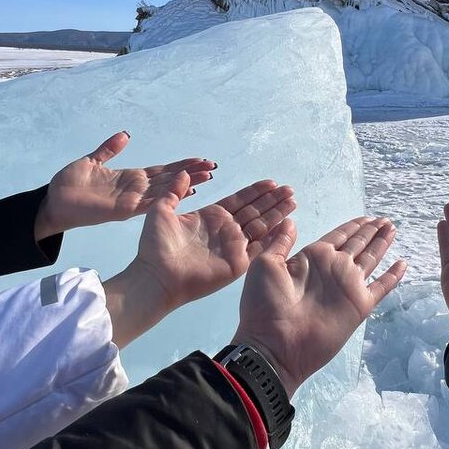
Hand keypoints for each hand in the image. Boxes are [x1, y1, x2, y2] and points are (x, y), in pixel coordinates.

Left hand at [35, 131, 215, 239]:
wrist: (52, 202)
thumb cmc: (70, 184)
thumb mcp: (92, 161)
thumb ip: (109, 149)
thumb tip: (126, 134)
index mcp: (130, 178)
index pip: (161, 171)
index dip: (180, 166)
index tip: (199, 159)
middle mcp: (135, 190)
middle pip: (169, 180)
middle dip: (191, 173)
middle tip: (212, 166)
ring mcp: (131, 200)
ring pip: (165, 191)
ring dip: (185, 184)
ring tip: (206, 176)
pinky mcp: (122, 210)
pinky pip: (148, 203)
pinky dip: (165, 197)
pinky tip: (182, 191)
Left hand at [103, 174, 296, 346]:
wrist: (156, 276)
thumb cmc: (155, 246)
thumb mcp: (161, 210)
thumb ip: (175, 191)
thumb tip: (185, 172)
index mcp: (211, 217)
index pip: (240, 200)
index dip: (255, 191)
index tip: (271, 182)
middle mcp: (225, 231)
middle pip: (255, 211)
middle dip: (272, 200)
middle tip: (289, 189)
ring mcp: (233, 247)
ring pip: (261, 226)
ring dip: (277, 214)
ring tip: (292, 201)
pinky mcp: (237, 263)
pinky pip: (260, 248)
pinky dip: (273, 237)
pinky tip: (286, 226)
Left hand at [233, 216, 406, 397]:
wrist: (274, 344)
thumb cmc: (264, 305)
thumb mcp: (265, 265)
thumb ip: (280, 242)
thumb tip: (289, 220)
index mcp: (312, 257)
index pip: (338, 236)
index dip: (353, 226)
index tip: (367, 217)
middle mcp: (333, 269)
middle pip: (358, 244)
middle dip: (371, 231)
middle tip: (385, 220)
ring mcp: (347, 287)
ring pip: (371, 259)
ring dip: (382, 244)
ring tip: (393, 230)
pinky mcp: (359, 306)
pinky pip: (381, 287)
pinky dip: (392, 276)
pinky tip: (402, 264)